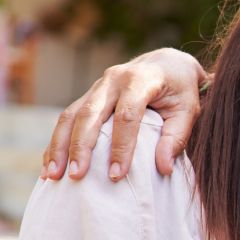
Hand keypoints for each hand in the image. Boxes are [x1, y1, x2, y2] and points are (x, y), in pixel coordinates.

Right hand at [42, 48, 207, 180]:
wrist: (166, 64)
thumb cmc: (180, 90)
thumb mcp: (189, 110)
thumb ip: (177, 137)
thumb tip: (164, 168)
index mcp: (140, 80)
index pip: (127, 115)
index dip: (121, 146)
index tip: (116, 174)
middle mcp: (114, 79)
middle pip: (90, 114)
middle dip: (80, 146)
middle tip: (76, 176)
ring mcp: (97, 86)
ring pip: (71, 115)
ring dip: (59, 145)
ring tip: (53, 175)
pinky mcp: (88, 95)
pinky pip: (67, 118)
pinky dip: (57, 142)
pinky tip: (50, 165)